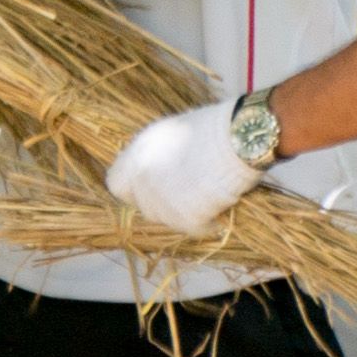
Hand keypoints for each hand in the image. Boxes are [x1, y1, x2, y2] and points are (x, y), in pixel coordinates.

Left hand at [103, 98, 260, 234]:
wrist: (240, 138)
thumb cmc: (215, 127)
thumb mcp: (175, 132)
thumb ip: (158, 153)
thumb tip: (159, 168)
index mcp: (137, 153)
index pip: (117, 184)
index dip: (134, 188)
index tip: (152, 187)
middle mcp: (143, 179)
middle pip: (144, 206)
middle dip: (163, 203)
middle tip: (188, 193)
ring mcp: (162, 201)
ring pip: (167, 220)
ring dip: (183, 214)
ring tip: (207, 198)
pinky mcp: (184, 218)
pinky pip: (194, 229)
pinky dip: (207, 224)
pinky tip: (219, 210)